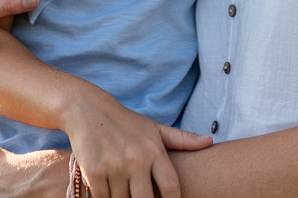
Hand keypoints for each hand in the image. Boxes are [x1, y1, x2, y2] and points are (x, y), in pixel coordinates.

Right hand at [60, 87, 211, 197]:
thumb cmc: (125, 122)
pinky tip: (109, 191)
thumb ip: (181, 139)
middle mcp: (136, 159)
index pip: (171, 188)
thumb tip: (210, 141)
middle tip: (142, 196)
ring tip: (125, 190)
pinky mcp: (94, 172)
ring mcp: (114, 166)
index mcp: (154, 151)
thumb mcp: (154, 128)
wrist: (87, 109)